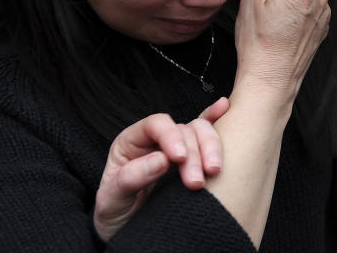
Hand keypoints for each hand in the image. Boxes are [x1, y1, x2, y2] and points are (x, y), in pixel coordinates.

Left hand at [94, 98, 229, 241]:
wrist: (124, 229)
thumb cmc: (115, 212)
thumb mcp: (112, 199)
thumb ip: (130, 178)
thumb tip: (160, 160)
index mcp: (132, 142)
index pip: (156, 124)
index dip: (171, 136)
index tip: (179, 158)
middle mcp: (156, 139)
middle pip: (184, 129)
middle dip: (195, 152)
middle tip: (196, 182)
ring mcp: (176, 147)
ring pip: (200, 131)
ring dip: (212, 148)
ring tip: (214, 171)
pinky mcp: (192, 157)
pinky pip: (206, 131)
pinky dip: (216, 119)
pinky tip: (224, 108)